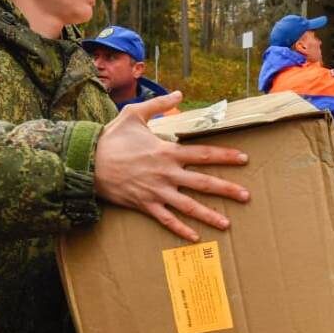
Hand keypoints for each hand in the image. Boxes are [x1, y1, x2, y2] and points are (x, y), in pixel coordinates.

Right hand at [94, 91, 249, 241]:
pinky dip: (180, 230)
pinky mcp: (144, 205)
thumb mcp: (134, 114)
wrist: (86, 162)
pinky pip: (166, 220)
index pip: (203, 154)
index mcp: (167, 151)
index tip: (244, 159)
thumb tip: (179, 94)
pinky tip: (195, 238)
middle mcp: (166, 173)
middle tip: (247, 196)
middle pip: (203, 183)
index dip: (226, 156)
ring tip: (227, 224)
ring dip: (209, 216)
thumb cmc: (110, 138)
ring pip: (188, 206)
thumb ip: (159, 104)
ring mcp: (156, 191)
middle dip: (227, 190)